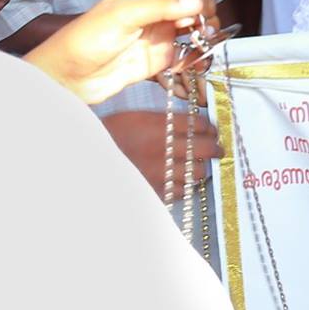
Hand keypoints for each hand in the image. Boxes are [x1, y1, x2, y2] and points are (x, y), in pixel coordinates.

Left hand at [23, 0, 212, 104]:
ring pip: (194, 33)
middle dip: (207, 20)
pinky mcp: (159, 60)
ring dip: (205, 40)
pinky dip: (194, 59)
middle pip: (195, 9)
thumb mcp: (122, 16)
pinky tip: (190, 64)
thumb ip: (160, 7)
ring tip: (203, 49)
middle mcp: (156, 13)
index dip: (201, 0)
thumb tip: (196, 4)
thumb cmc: (87, 39)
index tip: (204, 17)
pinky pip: (186, 57)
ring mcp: (159, 36)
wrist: (69, 76)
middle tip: (206, 35)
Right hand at [101, 109, 218, 197]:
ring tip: (202, 165)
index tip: (212, 129)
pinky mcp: (156, 192)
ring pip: (198, 172)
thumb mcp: (135, 118)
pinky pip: (183, 190)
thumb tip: (193, 122)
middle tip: (217, 148)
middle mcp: (162, 149)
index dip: (209, 127)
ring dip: (203, 167)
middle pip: (204, 148)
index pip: (198, 124)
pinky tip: (184, 180)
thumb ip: (165, 119)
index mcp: (157, 126)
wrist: (91, 160)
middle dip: (215, 148)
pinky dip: (186, 185)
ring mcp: (160, 172)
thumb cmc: (110, 136)